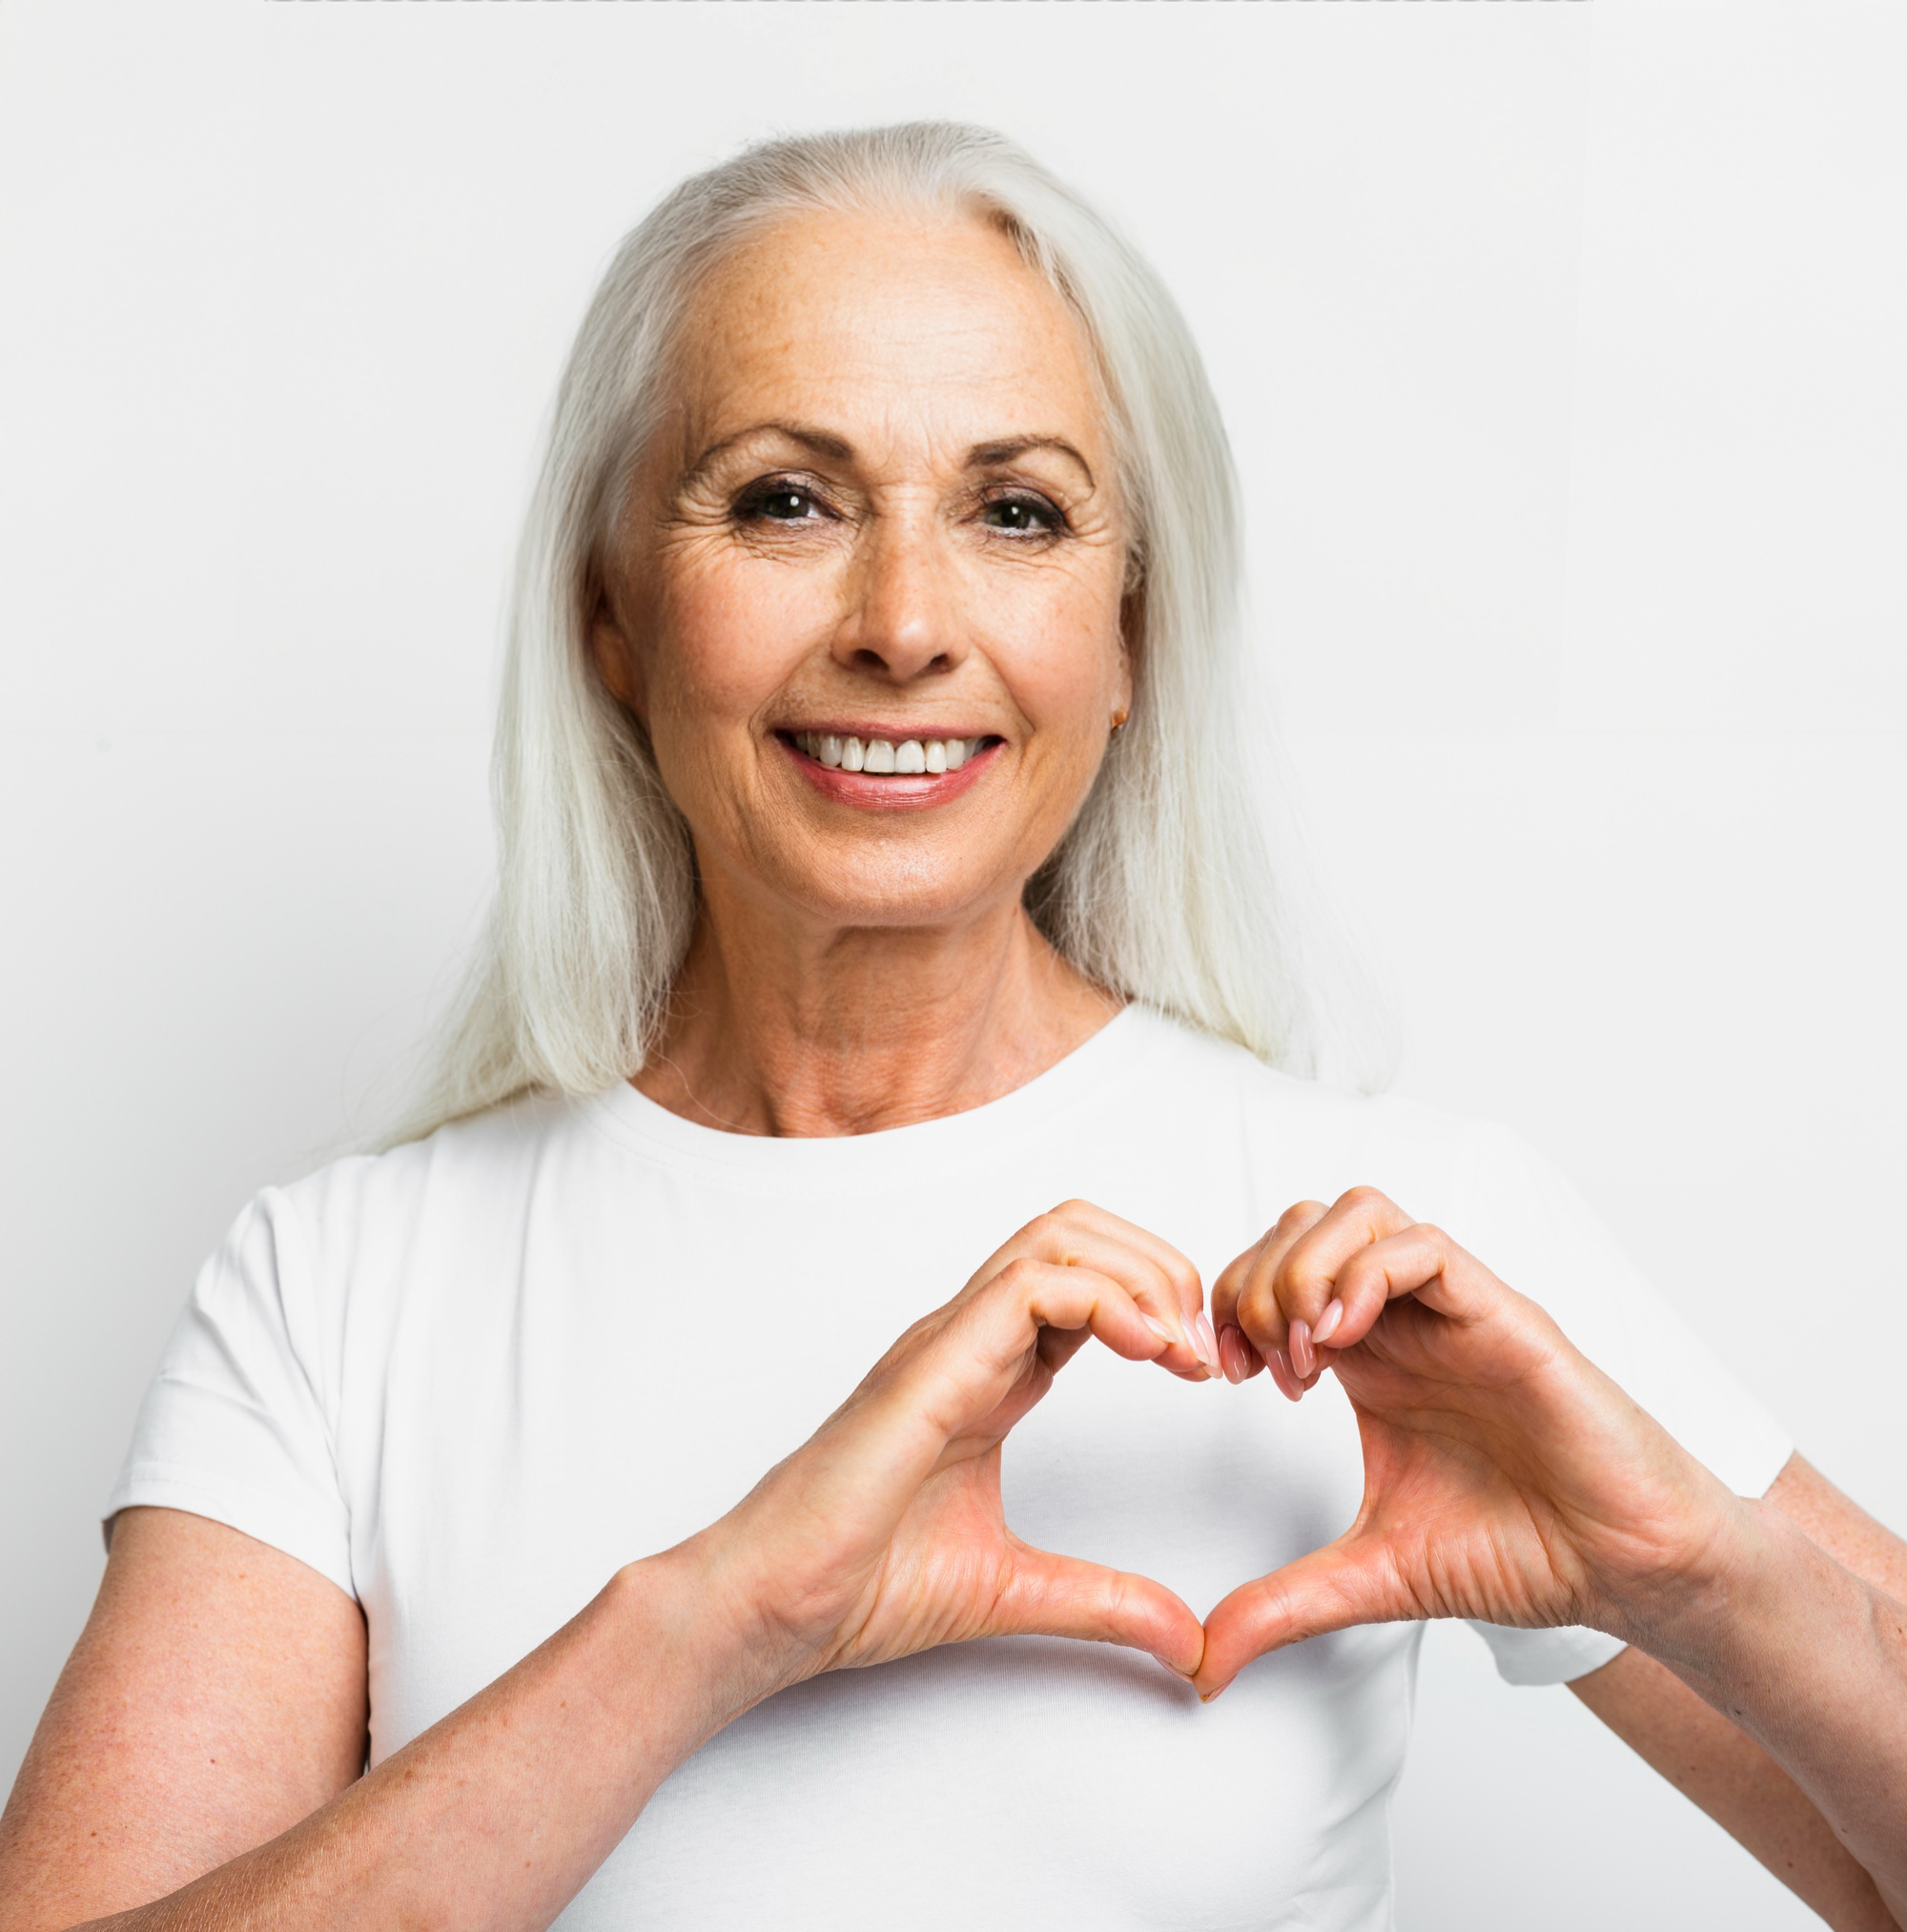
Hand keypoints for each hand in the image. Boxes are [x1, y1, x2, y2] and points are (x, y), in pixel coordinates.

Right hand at [684, 1200, 1217, 1712]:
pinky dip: (1105, 1300)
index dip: (1156, 1303)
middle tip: (1203, 1349)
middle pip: (1077, 1231)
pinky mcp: (932, 1364)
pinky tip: (1144, 1351)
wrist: (776, 1607)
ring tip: (1180, 1348)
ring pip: (1056, 1236)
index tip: (1203, 1370)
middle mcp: (968, 1338)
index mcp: (988, 1373)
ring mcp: (947, 1342)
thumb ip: (1105, 1602)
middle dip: (1159, 1266)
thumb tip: (1187, 1641)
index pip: (1084, 1282)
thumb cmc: (861, 1584)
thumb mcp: (1019, 1589)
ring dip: (1140, 1273)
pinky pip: (1029, 1285)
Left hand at [1197, 1188, 1751, 1696]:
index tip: (1228, 1378)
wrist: (1624, 1571)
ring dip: (1304, 1269)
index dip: (1230, 1308)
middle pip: (1301, 1225)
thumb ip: (1282, 1604)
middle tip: (1262, 1367)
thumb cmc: (1522, 1551)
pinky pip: (1422, 1246)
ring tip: (1304, 1354)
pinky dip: (1364, 1275)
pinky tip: (1344, 1344)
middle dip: (1255, 1281)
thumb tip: (1202, 1663)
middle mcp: (1404, 1321)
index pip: (1273, 1272)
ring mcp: (1453, 1311)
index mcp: (1367, 1359)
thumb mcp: (1369, 1576)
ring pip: (1357, 1213)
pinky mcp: (1503, 1317)